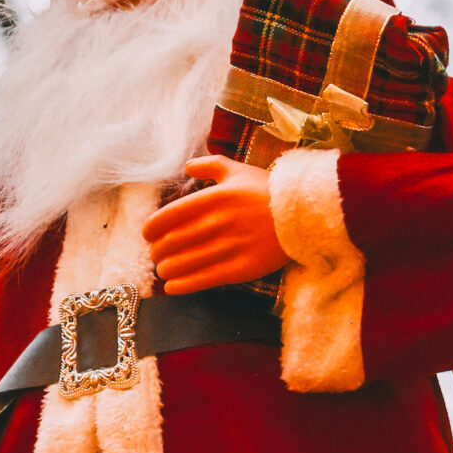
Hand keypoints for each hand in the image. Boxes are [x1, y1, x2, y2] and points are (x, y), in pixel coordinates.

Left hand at [142, 157, 283, 292]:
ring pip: (184, 263)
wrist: (305, 214)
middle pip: (173, 242)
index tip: (146, 234)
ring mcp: (230, 247)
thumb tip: (187, 165)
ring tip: (163, 269)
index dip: (152, 228)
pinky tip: (171, 287)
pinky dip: (182, 285)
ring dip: (166, 268)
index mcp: (214, 198)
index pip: (169, 216)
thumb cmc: (268, 190)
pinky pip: (203, 280)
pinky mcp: (241, 269)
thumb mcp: (238, 171)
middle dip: (157, 250)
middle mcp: (219, 222)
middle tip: (155, 253)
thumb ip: (210, 165)